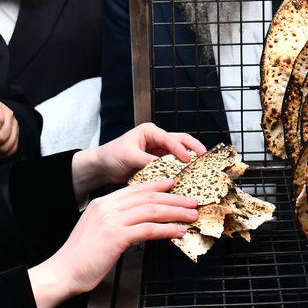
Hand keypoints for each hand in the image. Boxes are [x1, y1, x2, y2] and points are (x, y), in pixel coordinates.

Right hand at [27, 177, 197, 307]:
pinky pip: (148, 229)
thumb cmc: (80, 257)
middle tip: (191, 200)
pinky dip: (167, 229)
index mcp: (102, 203)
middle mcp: (107, 207)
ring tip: (191, 215)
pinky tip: (178, 231)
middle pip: (148, 197)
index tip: (174, 184)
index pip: (136, 189)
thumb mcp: (97, 230)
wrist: (64, 271)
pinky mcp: (116, 236)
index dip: (158, 186)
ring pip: (152, 210)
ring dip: (175, 212)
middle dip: (173, 198)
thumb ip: (115, 221)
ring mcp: (111, 220)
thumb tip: (138, 222)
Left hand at [69, 123, 205, 198]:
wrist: (103, 166)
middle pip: (181, 140)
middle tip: (204, 157)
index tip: (188, 160)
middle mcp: (156, 138)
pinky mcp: (158, 162)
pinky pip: (172, 164)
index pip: (170, 139)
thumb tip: (163, 168)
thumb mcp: (129, 156)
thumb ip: (147, 161)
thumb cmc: (112, 155)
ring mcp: (158, 150)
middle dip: (193, 148)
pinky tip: (187, 176)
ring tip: (200, 167)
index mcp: (150, 131)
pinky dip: (180, 169)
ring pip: (179, 152)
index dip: (180, 149)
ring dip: (189, 159)